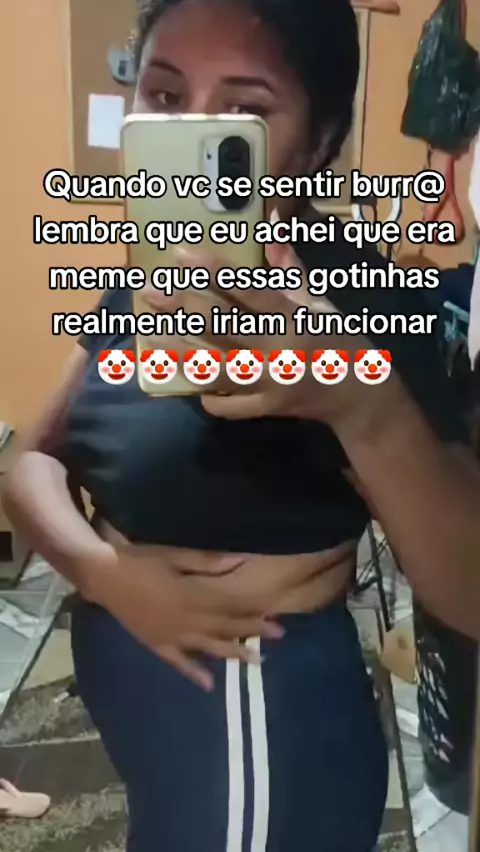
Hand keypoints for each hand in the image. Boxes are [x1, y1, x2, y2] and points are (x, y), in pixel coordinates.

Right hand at [89, 544, 283, 690]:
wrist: (103, 576)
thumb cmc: (140, 560)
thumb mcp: (175, 555)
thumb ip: (208, 562)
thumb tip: (240, 562)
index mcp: (192, 598)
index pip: (231, 609)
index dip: (253, 614)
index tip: (275, 619)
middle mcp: (185, 622)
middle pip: (225, 629)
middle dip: (252, 634)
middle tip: (278, 639)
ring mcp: (170, 636)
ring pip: (208, 648)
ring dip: (232, 654)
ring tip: (255, 662)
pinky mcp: (155, 644)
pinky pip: (178, 662)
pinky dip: (194, 673)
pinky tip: (210, 684)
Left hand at [144, 237, 402, 435]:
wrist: (360, 397)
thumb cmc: (341, 342)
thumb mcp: (322, 303)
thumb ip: (291, 271)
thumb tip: (271, 229)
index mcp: (294, 318)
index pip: (248, 291)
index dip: (214, 271)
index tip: (182, 254)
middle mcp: (277, 350)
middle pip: (220, 326)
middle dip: (182, 307)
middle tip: (150, 292)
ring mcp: (268, 383)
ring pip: (214, 367)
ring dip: (180, 351)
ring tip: (153, 335)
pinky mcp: (265, 409)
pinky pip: (226, 405)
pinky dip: (206, 394)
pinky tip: (194, 380)